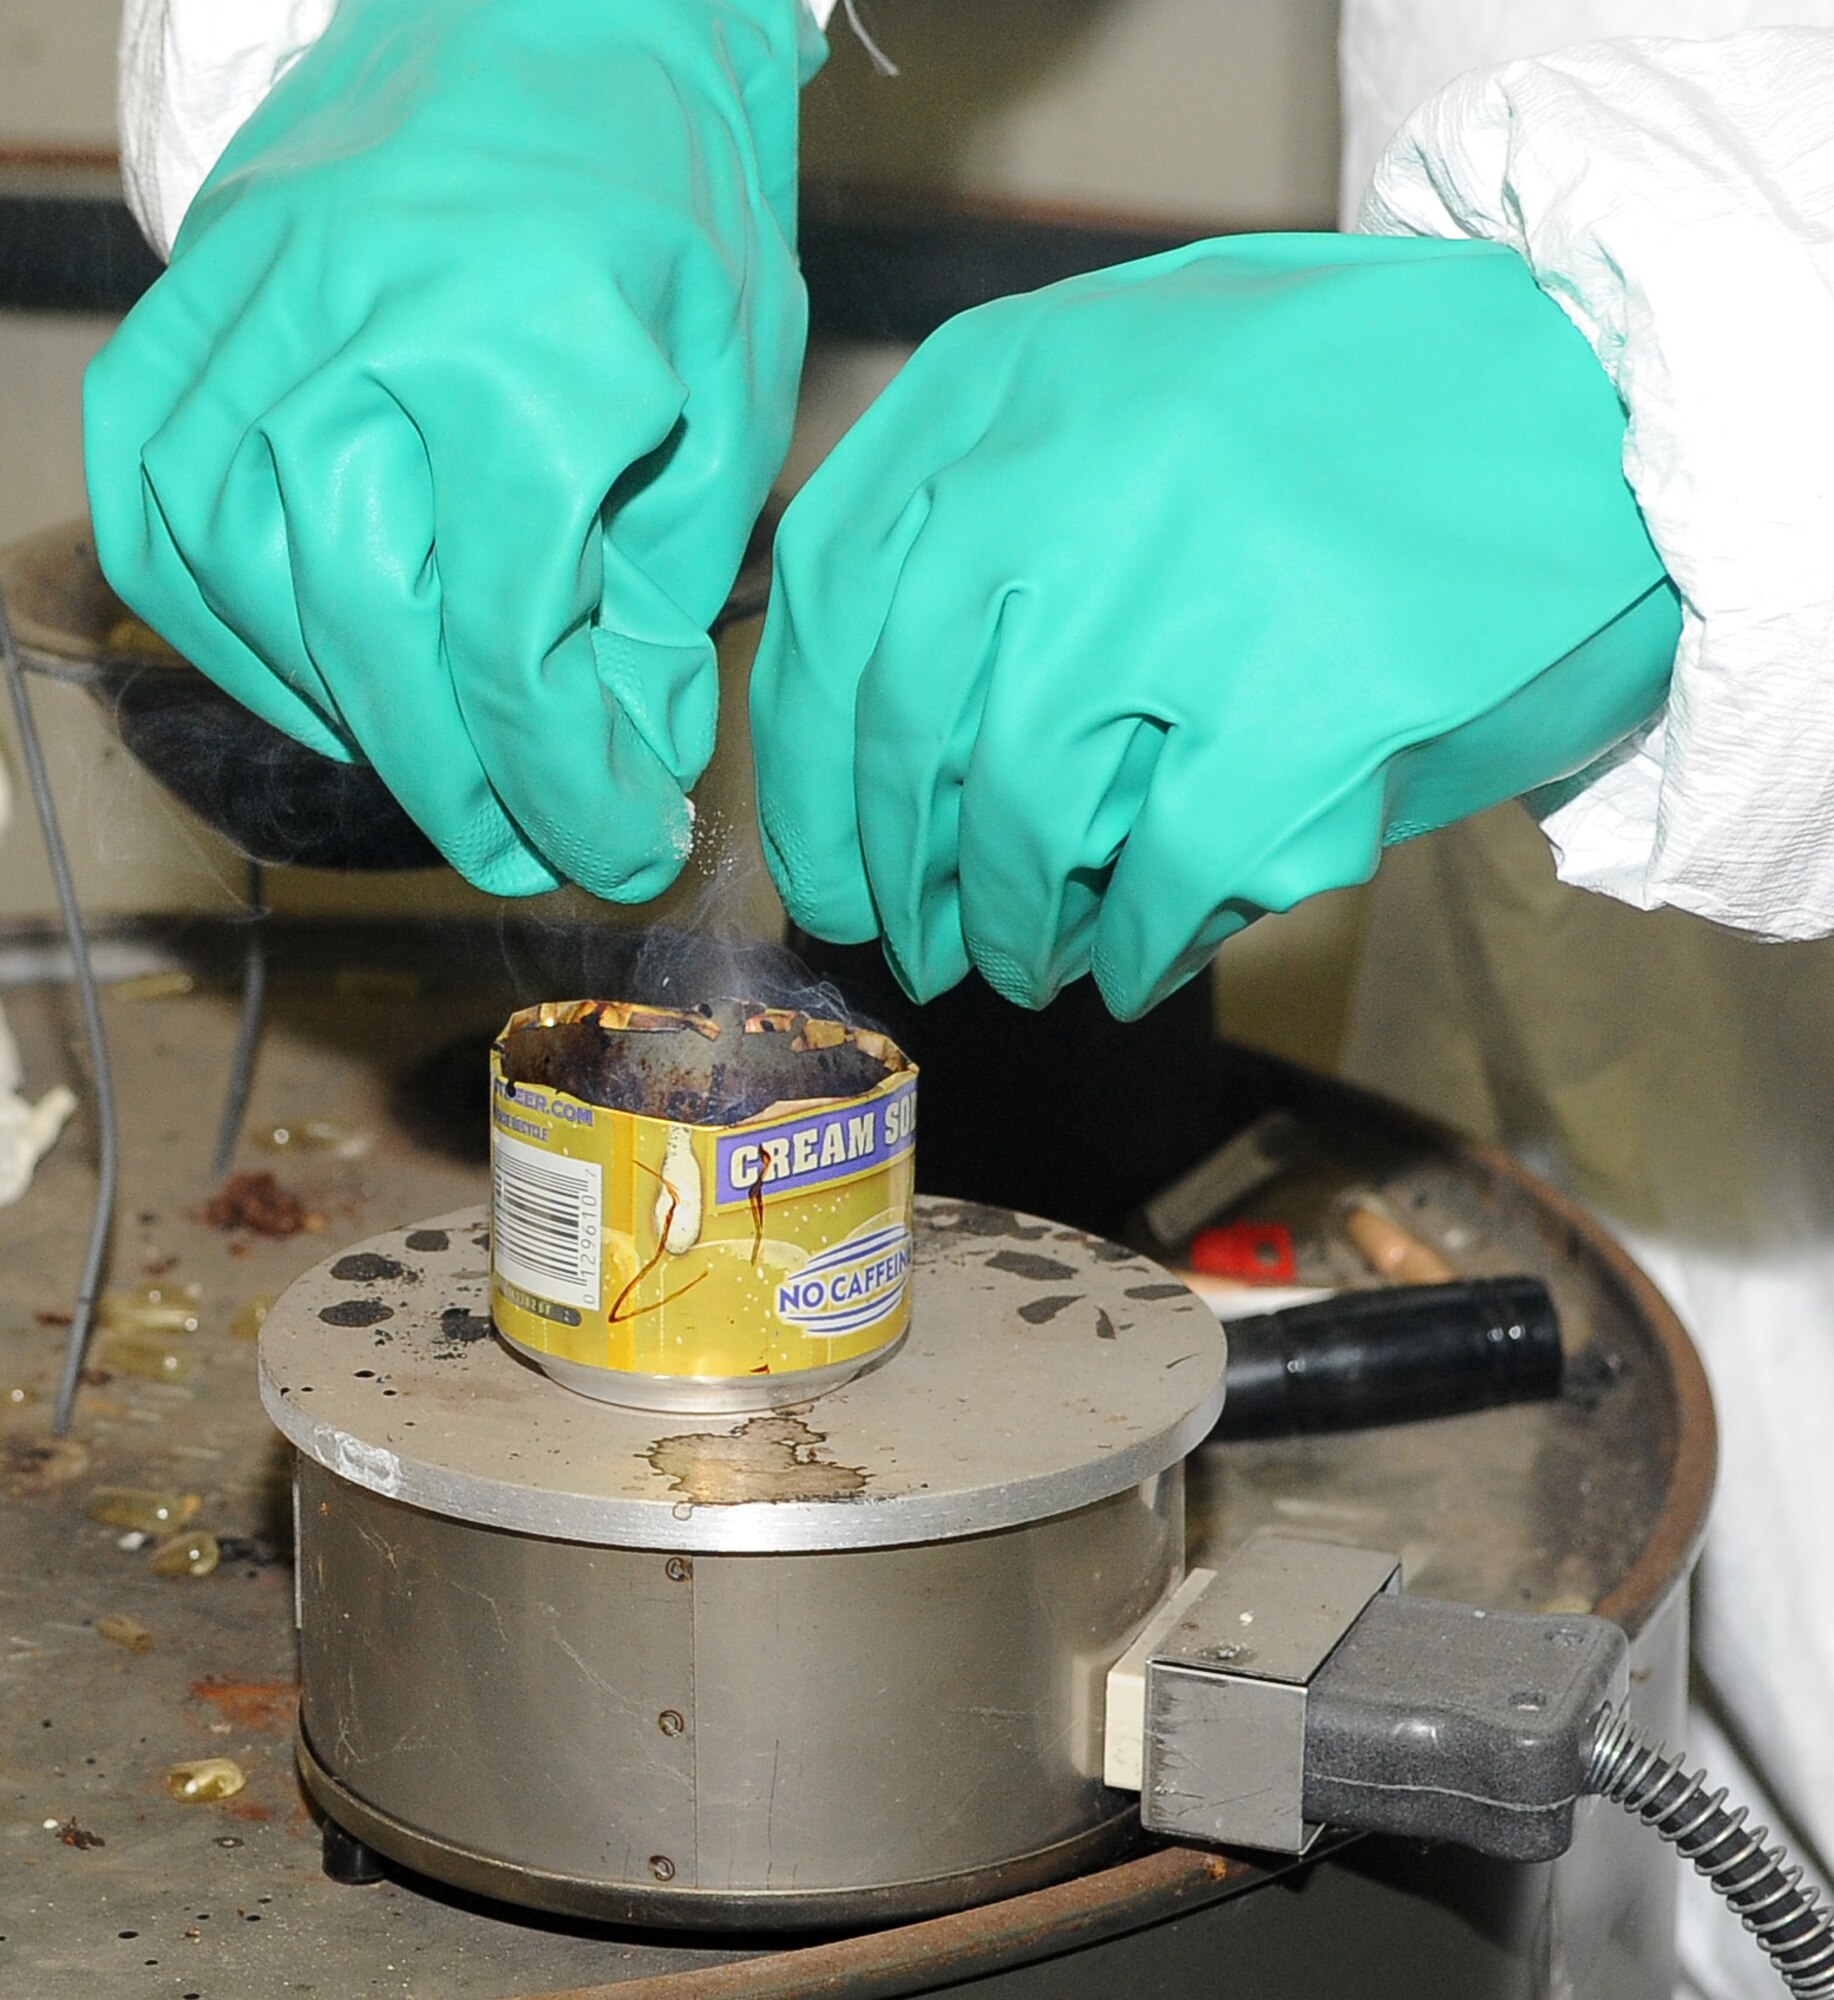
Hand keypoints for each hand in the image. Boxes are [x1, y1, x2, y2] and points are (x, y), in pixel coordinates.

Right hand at [86, 0, 820, 899]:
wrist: (560, 9)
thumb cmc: (670, 210)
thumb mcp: (724, 412)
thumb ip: (664, 599)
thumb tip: (627, 758)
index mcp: (525, 368)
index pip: (513, 654)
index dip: (568, 791)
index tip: (620, 851)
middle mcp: (361, 342)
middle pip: (370, 641)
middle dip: (456, 785)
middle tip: (523, 850)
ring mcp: (254, 312)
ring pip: (242, 585)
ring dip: (336, 716)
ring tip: (432, 772)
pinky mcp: (192, 299)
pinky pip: (155, 501)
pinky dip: (214, 617)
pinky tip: (307, 670)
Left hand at [751, 234, 1678, 1017]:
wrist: (1596, 403)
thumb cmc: (1342, 420)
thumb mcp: (1127, 393)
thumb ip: (985, 507)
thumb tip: (862, 736)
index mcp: (1004, 379)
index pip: (824, 600)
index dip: (803, 770)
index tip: (824, 868)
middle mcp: (1072, 464)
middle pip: (899, 726)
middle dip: (892, 875)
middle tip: (915, 948)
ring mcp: (1187, 581)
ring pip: (1018, 815)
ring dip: (1006, 925)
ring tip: (1022, 966)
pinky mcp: (1310, 700)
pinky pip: (1163, 877)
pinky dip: (1135, 948)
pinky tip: (1133, 968)